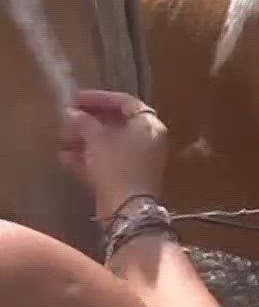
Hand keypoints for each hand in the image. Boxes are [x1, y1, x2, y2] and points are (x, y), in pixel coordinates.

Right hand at [58, 89, 168, 217]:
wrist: (127, 209)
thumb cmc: (117, 166)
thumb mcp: (97, 139)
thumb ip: (84, 123)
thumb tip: (72, 113)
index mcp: (148, 125)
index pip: (126, 102)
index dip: (99, 97)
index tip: (75, 99)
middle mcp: (148, 141)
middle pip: (117, 123)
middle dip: (89, 121)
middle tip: (66, 119)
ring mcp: (139, 161)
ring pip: (109, 145)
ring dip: (85, 140)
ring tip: (62, 138)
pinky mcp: (127, 179)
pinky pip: (107, 163)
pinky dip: (88, 158)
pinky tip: (65, 157)